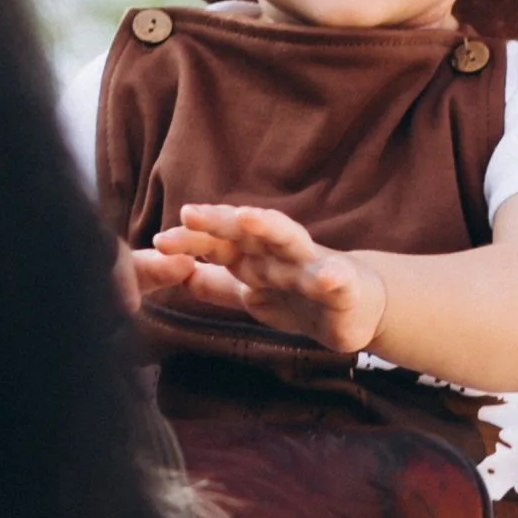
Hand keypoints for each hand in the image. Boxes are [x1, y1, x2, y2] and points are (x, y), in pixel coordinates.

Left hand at [135, 204, 389, 354]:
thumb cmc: (299, 295)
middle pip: (247, 232)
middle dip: (220, 221)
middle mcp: (280, 253)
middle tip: (190, 213)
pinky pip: (337, 280)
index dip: (193, 240)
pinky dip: (333, 277)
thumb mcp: (252, 294)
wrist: (358, 304)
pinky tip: (328, 277)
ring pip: (290, 240)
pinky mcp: (343, 286)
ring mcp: (312, 265)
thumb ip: (216, 286)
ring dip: (270, 227)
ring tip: (250, 218)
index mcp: (257, 256)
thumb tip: (176, 276)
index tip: (160, 240)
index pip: (220, 243)